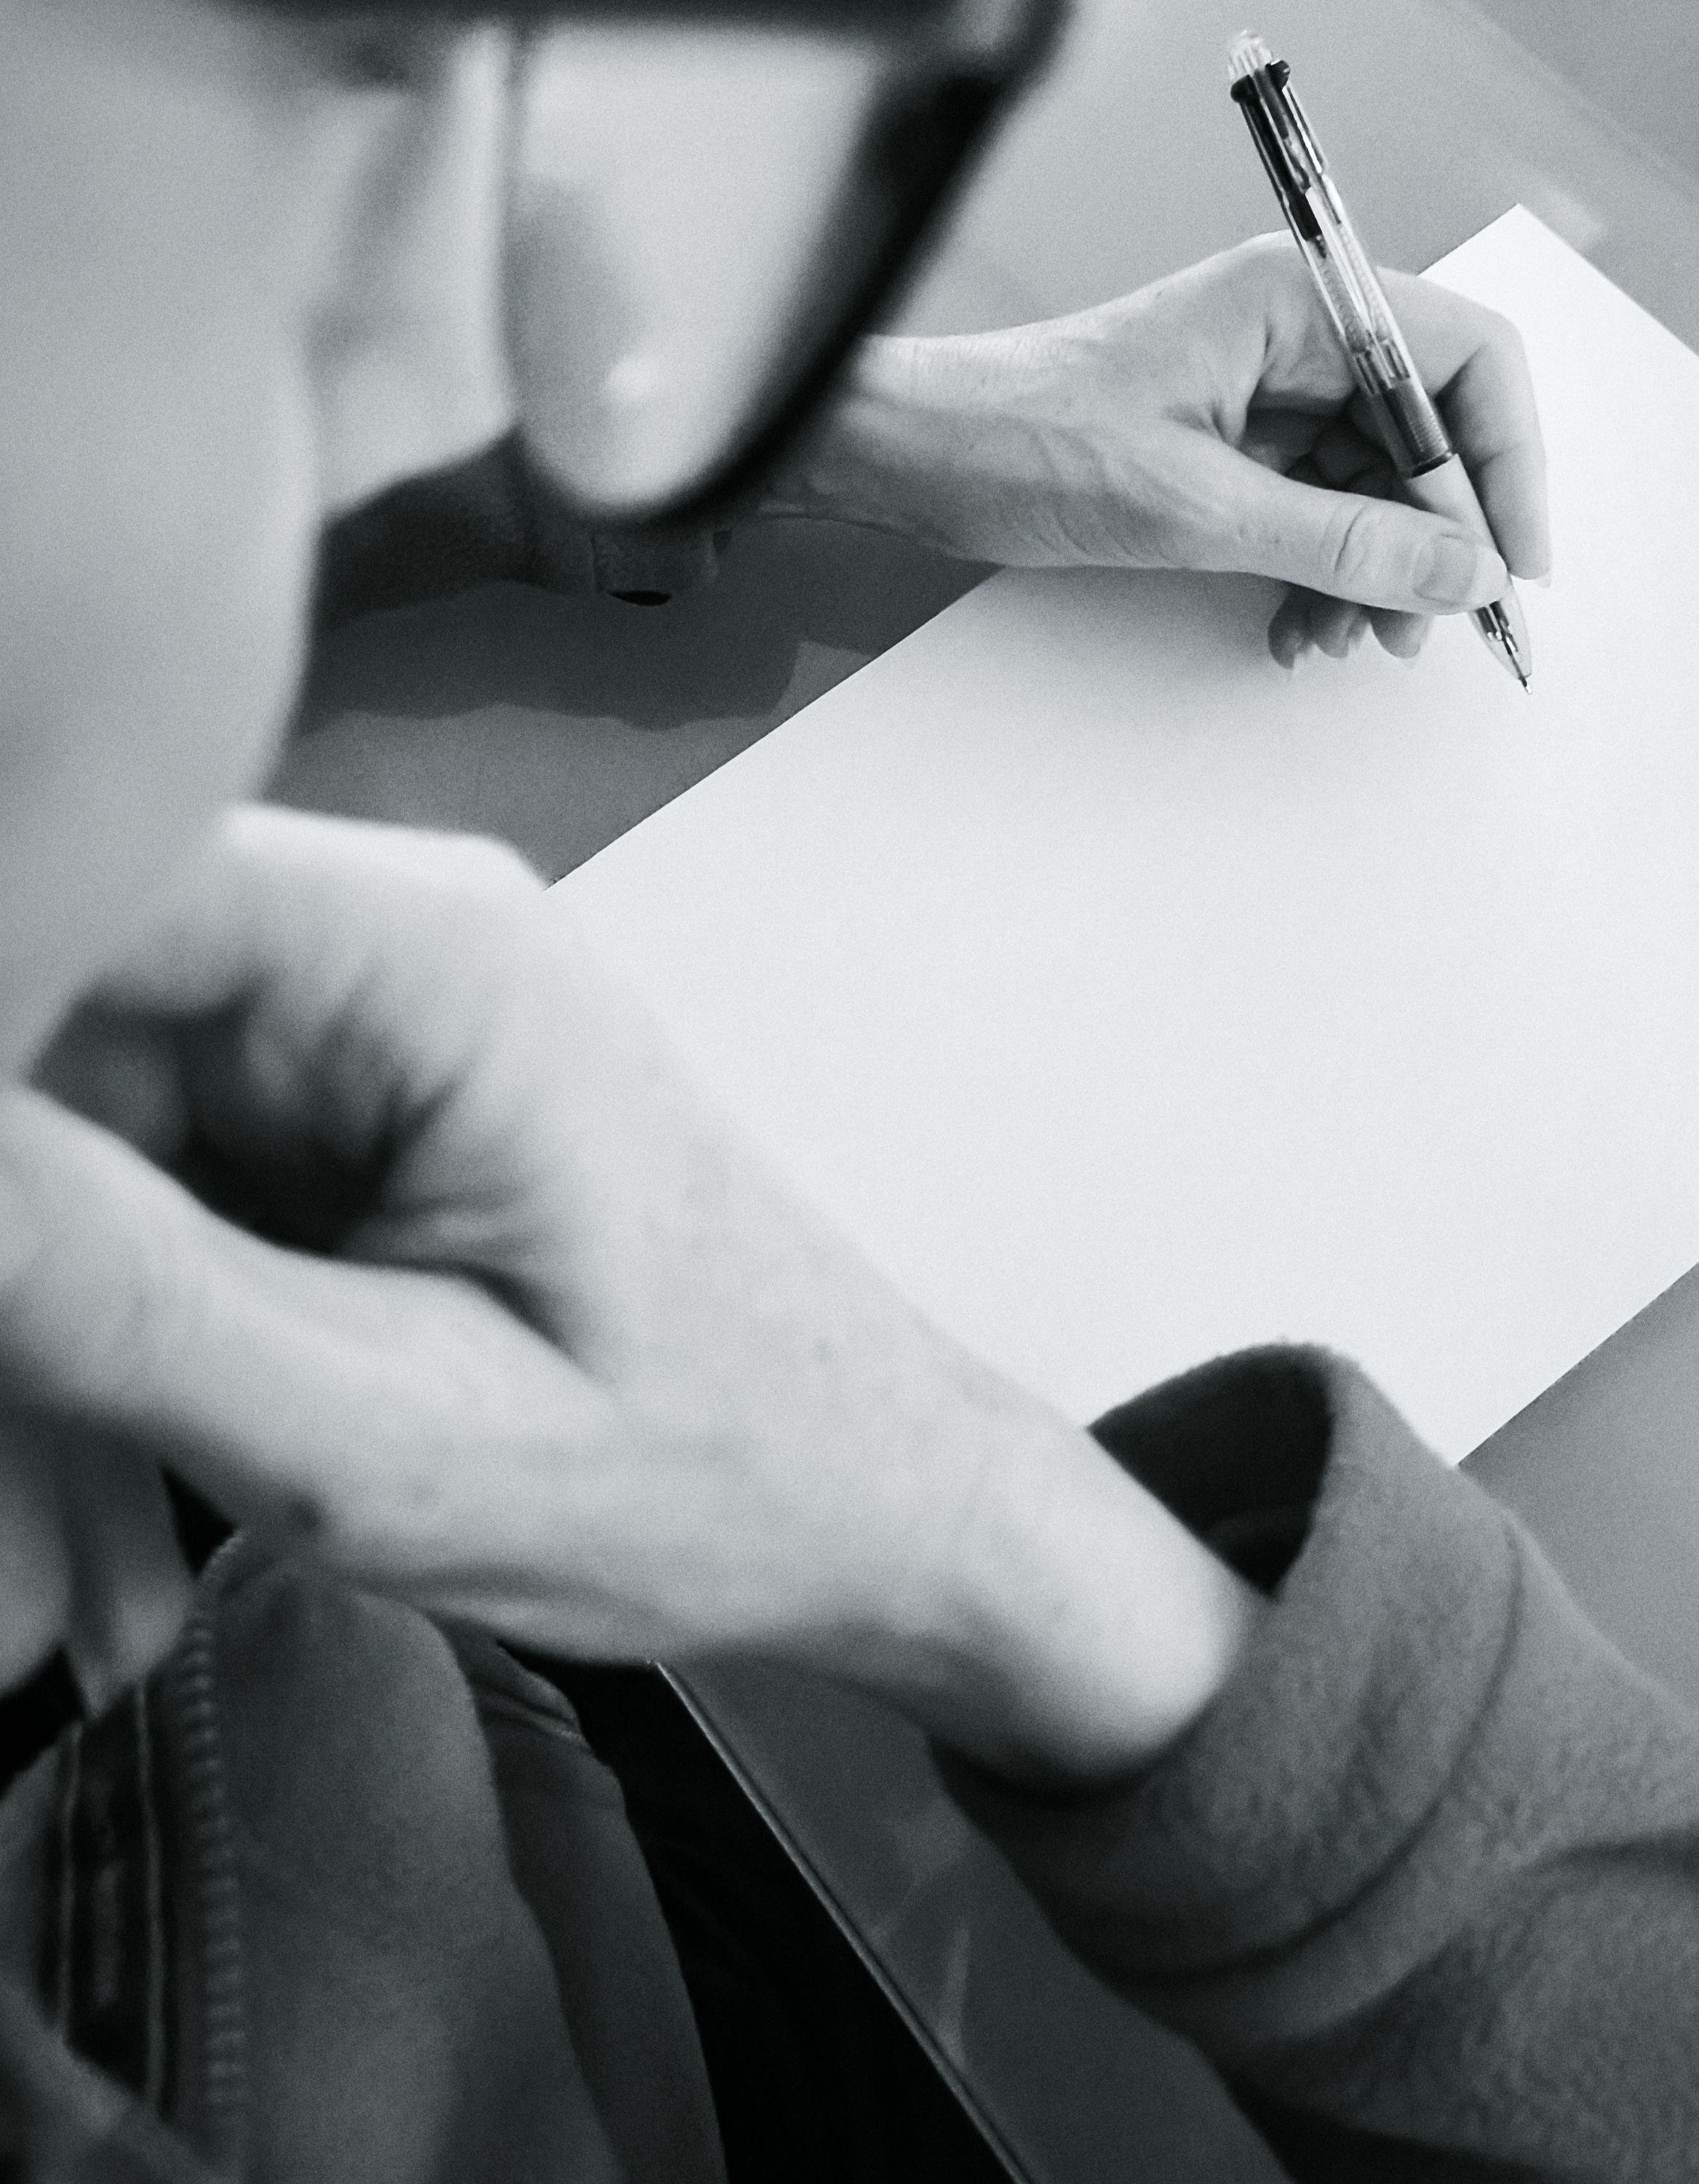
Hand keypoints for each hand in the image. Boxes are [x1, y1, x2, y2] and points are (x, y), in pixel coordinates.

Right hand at [0, 807, 1254, 1783]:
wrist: (864, 1505)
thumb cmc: (715, 1475)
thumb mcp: (397, 1439)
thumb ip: (129, 1299)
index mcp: (431, 955)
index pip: (88, 867)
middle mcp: (385, 941)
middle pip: (44, 1007)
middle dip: (8, 1261)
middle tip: (16, 1487)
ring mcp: (354, 1023)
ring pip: (58, 1130)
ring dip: (39, 1351)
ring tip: (88, 1580)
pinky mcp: (333, 1110)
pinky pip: (130, 1196)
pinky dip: (99, 1354)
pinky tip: (128, 1533)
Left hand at [764, 234, 1549, 666]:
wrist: (910, 456)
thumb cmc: (1018, 439)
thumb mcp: (1196, 507)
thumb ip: (1342, 541)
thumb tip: (1460, 570)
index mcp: (1294, 301)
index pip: (1463, 359)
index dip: (1506, 463)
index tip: (1510, 560)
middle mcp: (1291, 329)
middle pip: (1428, 427)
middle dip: (1433, 536)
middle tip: (1419, 626)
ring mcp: (1262, 383)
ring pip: (1375, 478)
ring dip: (1375, 568)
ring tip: (1345, 637)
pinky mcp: (1232, 437)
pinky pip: (1318, 502)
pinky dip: (1322, 568)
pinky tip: (1301, 622)